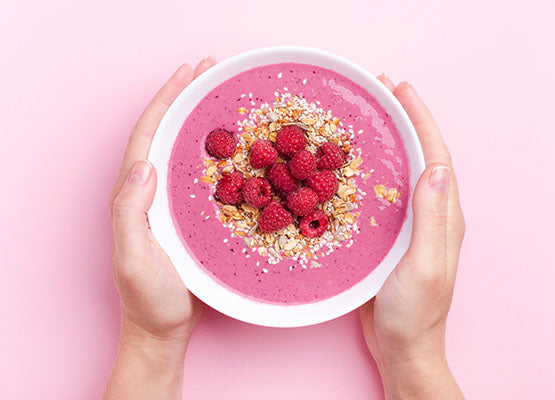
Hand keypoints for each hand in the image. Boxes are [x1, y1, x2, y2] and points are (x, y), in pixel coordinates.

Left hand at [104, 58, 215, 399]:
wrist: (165, 329)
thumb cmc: (149, 299)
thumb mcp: (134, 258)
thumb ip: (130, 213)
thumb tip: (143, 165)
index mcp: (135, 196)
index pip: (148, 136)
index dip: (166, 102)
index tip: (188, 75)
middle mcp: (153, 193)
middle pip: (168, 134)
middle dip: (186, 99)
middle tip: (211, 72)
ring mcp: (174, 203)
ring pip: (188, 151)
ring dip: (204, 121)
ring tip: (224, 96)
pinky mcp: (193, 216)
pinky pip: (207, 176)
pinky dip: (221, 154)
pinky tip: (239, 147)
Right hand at [360, 75, 465, 398]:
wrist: (402, 346)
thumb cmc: (415, 313)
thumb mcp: (426, 265)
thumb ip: (433, 218)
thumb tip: (436, 168)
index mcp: (444, 215)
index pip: (435, 155)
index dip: (420, 119)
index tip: (400, 89)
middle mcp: (429, 213)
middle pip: (418, 154)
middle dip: (402, 119)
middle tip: (379, 90)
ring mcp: (407, 223)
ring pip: (397, 170)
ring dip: (384, 140)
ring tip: (364, 115)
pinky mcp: (386, 235)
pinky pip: (378, 193)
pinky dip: (365, 170)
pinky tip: (344, 164)